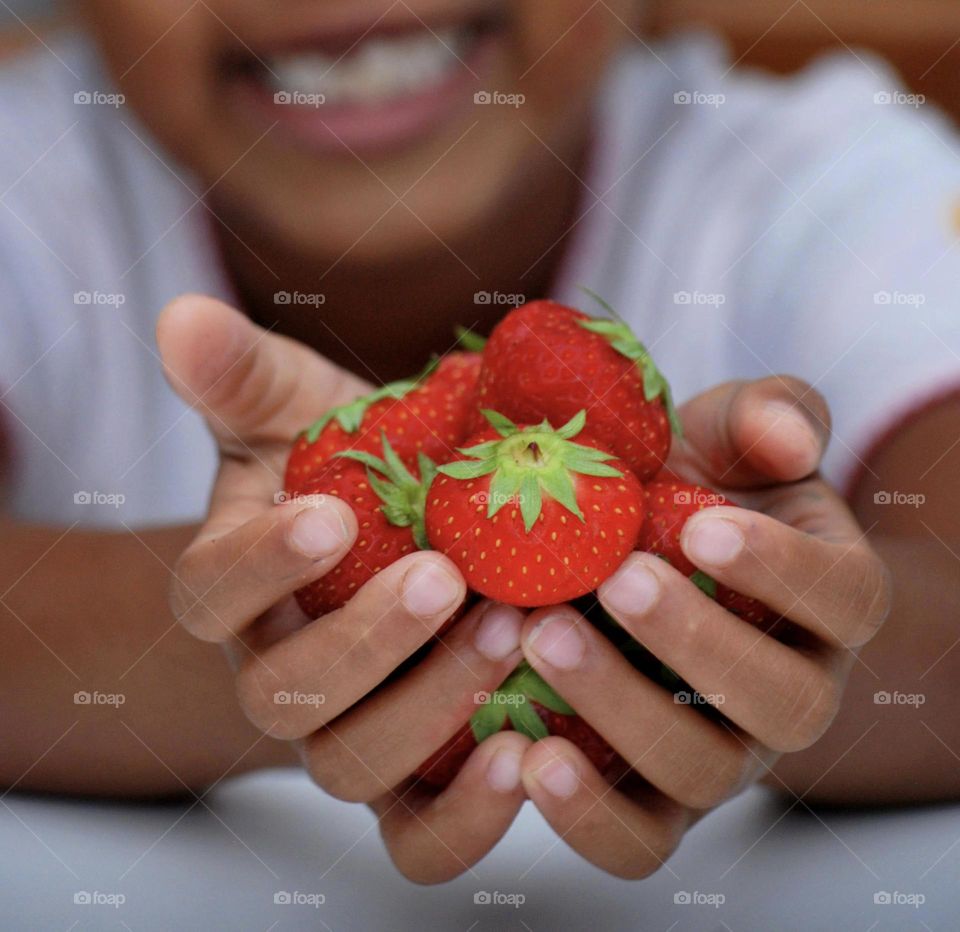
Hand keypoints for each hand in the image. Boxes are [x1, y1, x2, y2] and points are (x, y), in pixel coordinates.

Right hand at [157, 295, 529, 882]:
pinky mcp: (414, 780)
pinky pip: (417, 839)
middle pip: (288, 693)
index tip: (330, 514)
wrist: (407, 540)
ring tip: (512, 637)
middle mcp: (279, 672)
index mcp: (239, 588)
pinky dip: (463, 817)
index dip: (261, 562)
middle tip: (447, 579)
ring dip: (428, 707)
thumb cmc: (350, 472)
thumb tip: (180, 315)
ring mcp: (345, 733)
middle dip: (365, 640)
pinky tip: (524, 756)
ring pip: (352, 762)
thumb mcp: (301, 411)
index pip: (212, 589)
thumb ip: (245, 376)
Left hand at [512, 377, 891, 877]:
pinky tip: (526, 755)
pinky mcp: (651, 798)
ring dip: (625, 714)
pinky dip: (589, 816)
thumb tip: (787, 436)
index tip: (702, 526)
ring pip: (701, 771)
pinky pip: (640, 841)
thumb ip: (770, 415)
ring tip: (545, 639)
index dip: (784, 569)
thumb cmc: (688, 487)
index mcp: (827, 603)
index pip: (842, 598)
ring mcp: (721, 754)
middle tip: (616, 582)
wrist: (625, 550)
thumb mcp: (726, 434)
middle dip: (697, 642)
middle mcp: (787, 693)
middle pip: (780, 703)